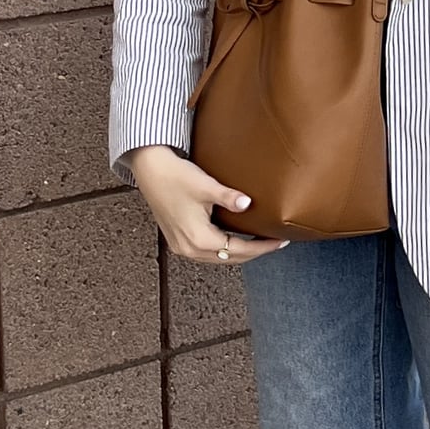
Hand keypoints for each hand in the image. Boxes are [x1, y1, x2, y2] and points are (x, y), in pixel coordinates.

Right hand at [128, 146, 286, 263]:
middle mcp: (189, 249)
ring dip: (238, 252)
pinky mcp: (177, 240)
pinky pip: (206, 252)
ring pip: (217, 258)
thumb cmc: (175, 176)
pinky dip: (223, 248)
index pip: (238, 250)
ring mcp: (181, 247)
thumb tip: (248, 204)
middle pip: (229, 258)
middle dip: (254, 252)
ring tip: (258, 243)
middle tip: (274, 243)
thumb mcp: (206, 186)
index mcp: (199, 239)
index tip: (280, 241)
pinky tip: (234, 239)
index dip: (261, 247)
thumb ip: (228, 197)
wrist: (150, 170)